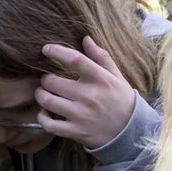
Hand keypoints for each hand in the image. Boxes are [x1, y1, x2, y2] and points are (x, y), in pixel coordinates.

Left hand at [37, 37, 137, 151]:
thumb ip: (101, 57)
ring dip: (41, 95)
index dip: (56, 51)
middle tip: (48, 79)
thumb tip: (85, 38)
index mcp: (100, 79)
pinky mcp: (75, 131)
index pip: (74, 60)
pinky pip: (48, 124)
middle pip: (53, 81)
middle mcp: (89, 96)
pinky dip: (42, 117)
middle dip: (45, 78)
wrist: (130, 132)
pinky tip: (46, 112)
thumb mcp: (116, 76)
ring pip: (47, 101)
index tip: (46, 49)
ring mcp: (81, 115)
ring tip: (45, 93)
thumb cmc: (121, 100)